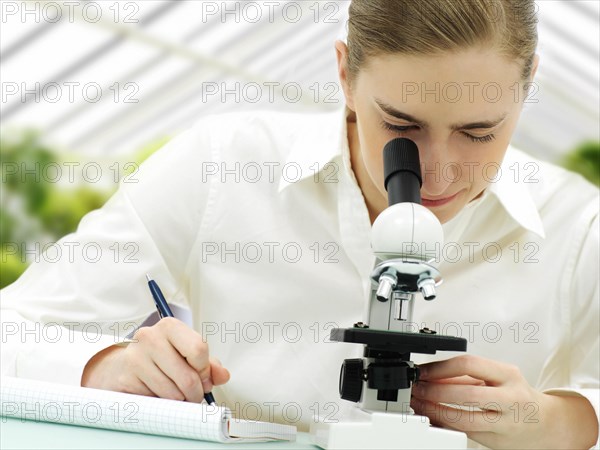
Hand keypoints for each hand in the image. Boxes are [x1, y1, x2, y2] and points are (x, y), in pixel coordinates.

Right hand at [81, 317, 229, 402]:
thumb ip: (209, 366)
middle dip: (195, 391)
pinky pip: (156, 400)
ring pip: (173, 392)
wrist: (121, 368)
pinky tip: (157, 394)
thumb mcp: (186, 357)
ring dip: (179, 400)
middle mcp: (150, 337)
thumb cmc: (159, 361)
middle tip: (193, 395)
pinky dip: (162, 404)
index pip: (198, 349)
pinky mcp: (126, 378)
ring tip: (175, 394)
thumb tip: (223, 375)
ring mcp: (135, 357)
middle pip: (188, 375)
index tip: (203, 378)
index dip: (205, 370)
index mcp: (170, 326)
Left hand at [410, 355, 597, 448]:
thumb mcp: (498, 377)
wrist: (544, 424)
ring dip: (435, 412)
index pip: (469, 364)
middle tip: (417, 389)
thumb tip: (432, 374)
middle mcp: (510, 398)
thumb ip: (467, 376)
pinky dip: (445, 426)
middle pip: (466, 394)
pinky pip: (466, 434)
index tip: (423, 371)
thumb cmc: (517, 396)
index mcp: (508, 375)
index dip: (441, 368)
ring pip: (465, 420)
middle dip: (435, 392)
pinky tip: (432, 420)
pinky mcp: (497, 441)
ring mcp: (505, 422)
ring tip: (419, 405)